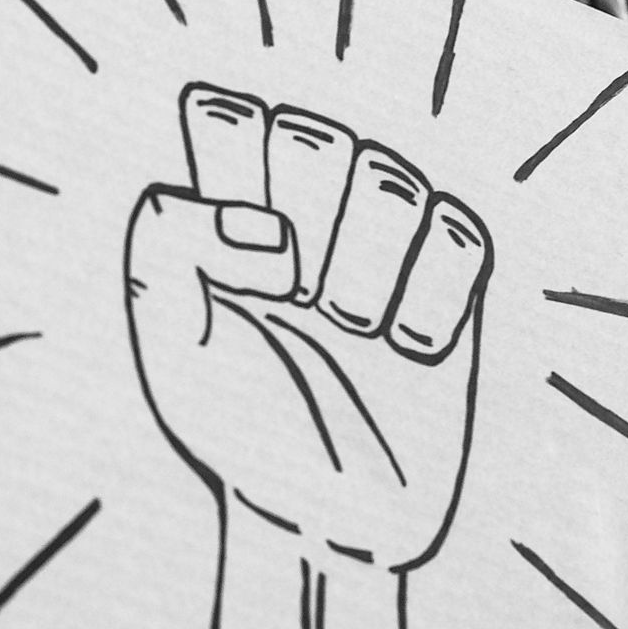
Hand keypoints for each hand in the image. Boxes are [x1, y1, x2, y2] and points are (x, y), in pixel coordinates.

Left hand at [124, 84, 490, 562]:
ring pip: (391, 177)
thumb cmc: (238, 421)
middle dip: (297, 226)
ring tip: (347, 334)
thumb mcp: (169, 339)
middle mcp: (310, 201)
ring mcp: (387, 234)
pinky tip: (406, 350)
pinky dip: (430, 299)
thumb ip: (167, 241)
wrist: (324, 513)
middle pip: (313, 135)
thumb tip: (272, 227)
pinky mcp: (455, 276)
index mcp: (231, 202)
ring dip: (362, 271)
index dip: (230, 178)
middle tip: (290, 303)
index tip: (227, 267)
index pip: (230, 115)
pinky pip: (459, 233)